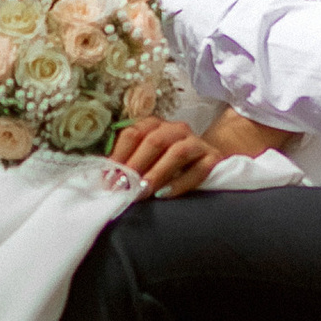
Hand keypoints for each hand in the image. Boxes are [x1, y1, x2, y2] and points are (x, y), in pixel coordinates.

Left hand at [109, 105, 294, 197]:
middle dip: (135, 166)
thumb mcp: (149, 160)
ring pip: (176, 153)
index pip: (132, 133)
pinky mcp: (213, 158)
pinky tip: (166, 195)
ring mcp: (196, 142)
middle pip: (153, 141)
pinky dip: (181, 183)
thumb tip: (106, 180)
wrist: (211, 161)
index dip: (118, 156)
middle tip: (123, 188)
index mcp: (154, 125)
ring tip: (143, 191)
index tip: (107, 179)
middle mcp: (175, 129)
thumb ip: (130, 165)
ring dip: (157, 173)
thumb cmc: (170, 165)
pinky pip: (198, 170)